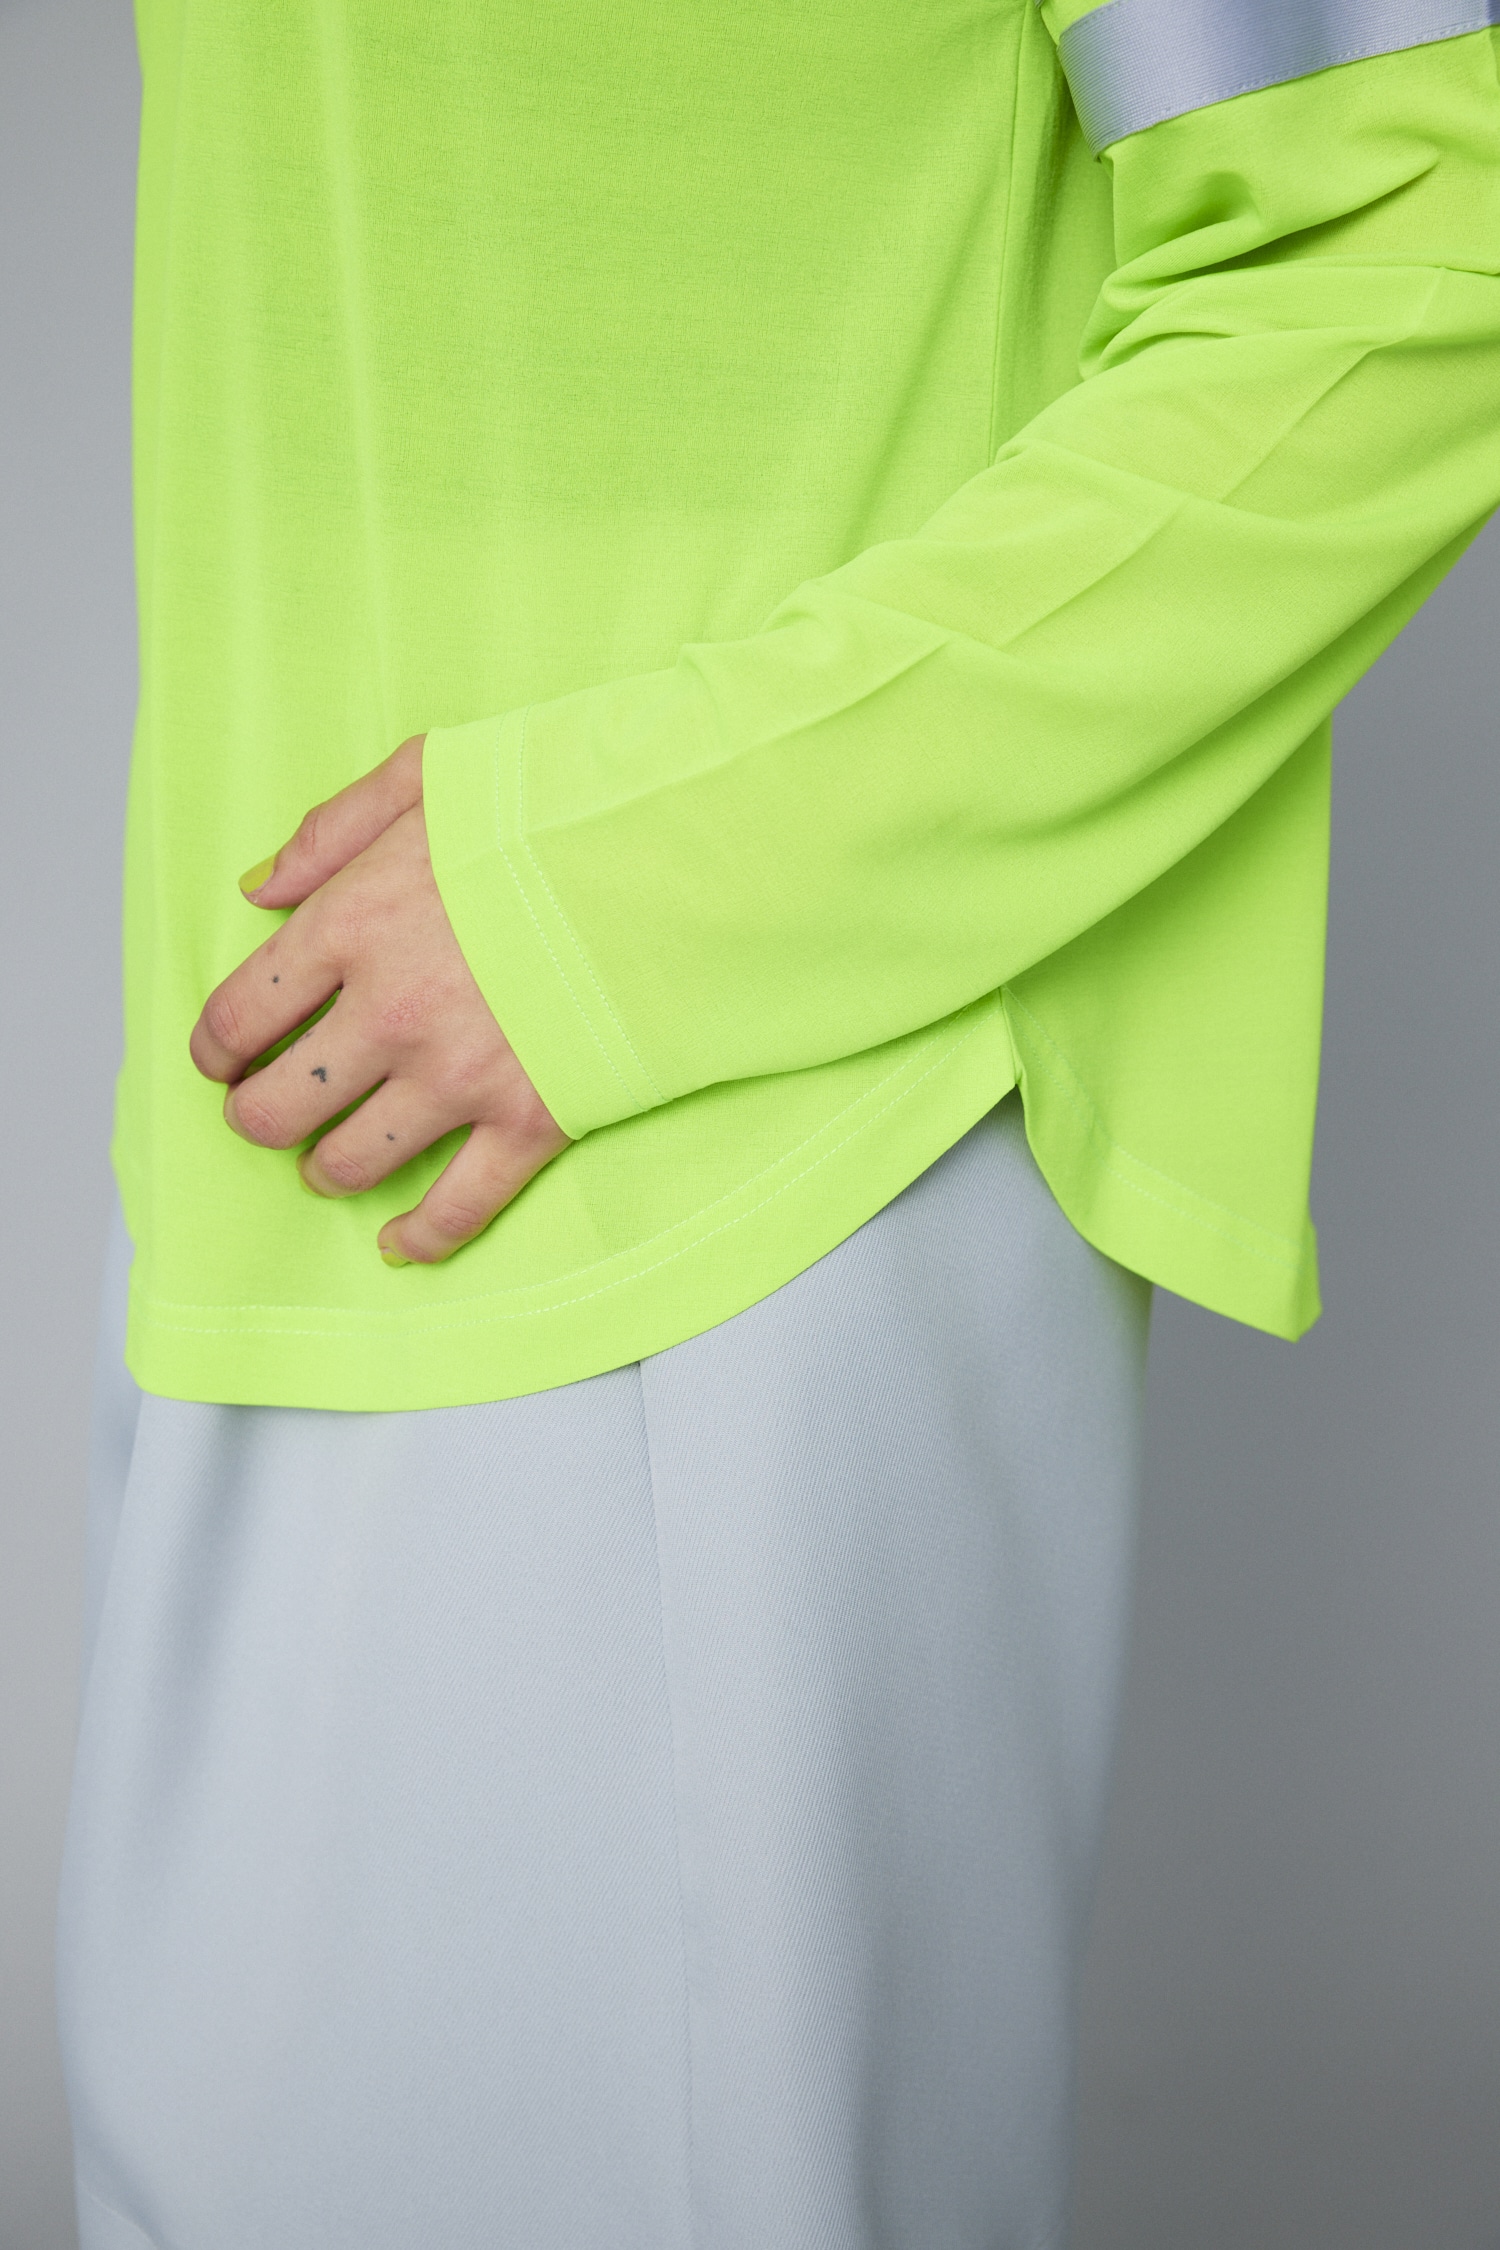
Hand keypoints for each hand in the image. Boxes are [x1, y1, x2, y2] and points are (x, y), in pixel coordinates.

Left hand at [190, 736, 569, 1265]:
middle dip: (256, 1116)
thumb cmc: (557, 807)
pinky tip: (398, 1243)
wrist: (674, 856)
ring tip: (328, 1160)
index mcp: (353, 923)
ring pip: (347, 1163)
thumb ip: (331, 830)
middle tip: (267, 1112)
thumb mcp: (428, 776)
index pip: (238, 1015)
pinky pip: (456, 1209)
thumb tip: (258, 893)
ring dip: (323, 1168)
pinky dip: (420, 1237)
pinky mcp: (528, 1121)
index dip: (217, 1048)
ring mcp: (457, 1076)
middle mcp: (389, 1013)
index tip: (224, 1059)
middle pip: (276, 1106)